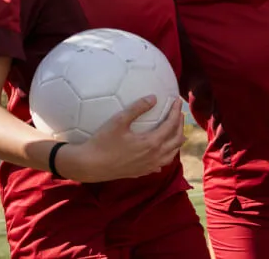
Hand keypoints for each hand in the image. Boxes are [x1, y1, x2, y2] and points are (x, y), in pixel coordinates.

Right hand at [56, 96, 185, 181]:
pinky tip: (163, 152)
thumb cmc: (102, 142)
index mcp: (151, 143)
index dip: (176, 112)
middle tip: (179, 113)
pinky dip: (167, 155)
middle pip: (176, 140)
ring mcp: (148, 166)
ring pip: (171, 155)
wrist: (89, 166)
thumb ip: (137, 108)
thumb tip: (154, 97)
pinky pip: (161, 164)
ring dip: (177, 141)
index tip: (177, 101)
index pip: (171, 125)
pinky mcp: (141, 172)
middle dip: (180, 125)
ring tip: (177, 131)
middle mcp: (154, 156)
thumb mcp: (119, 120)